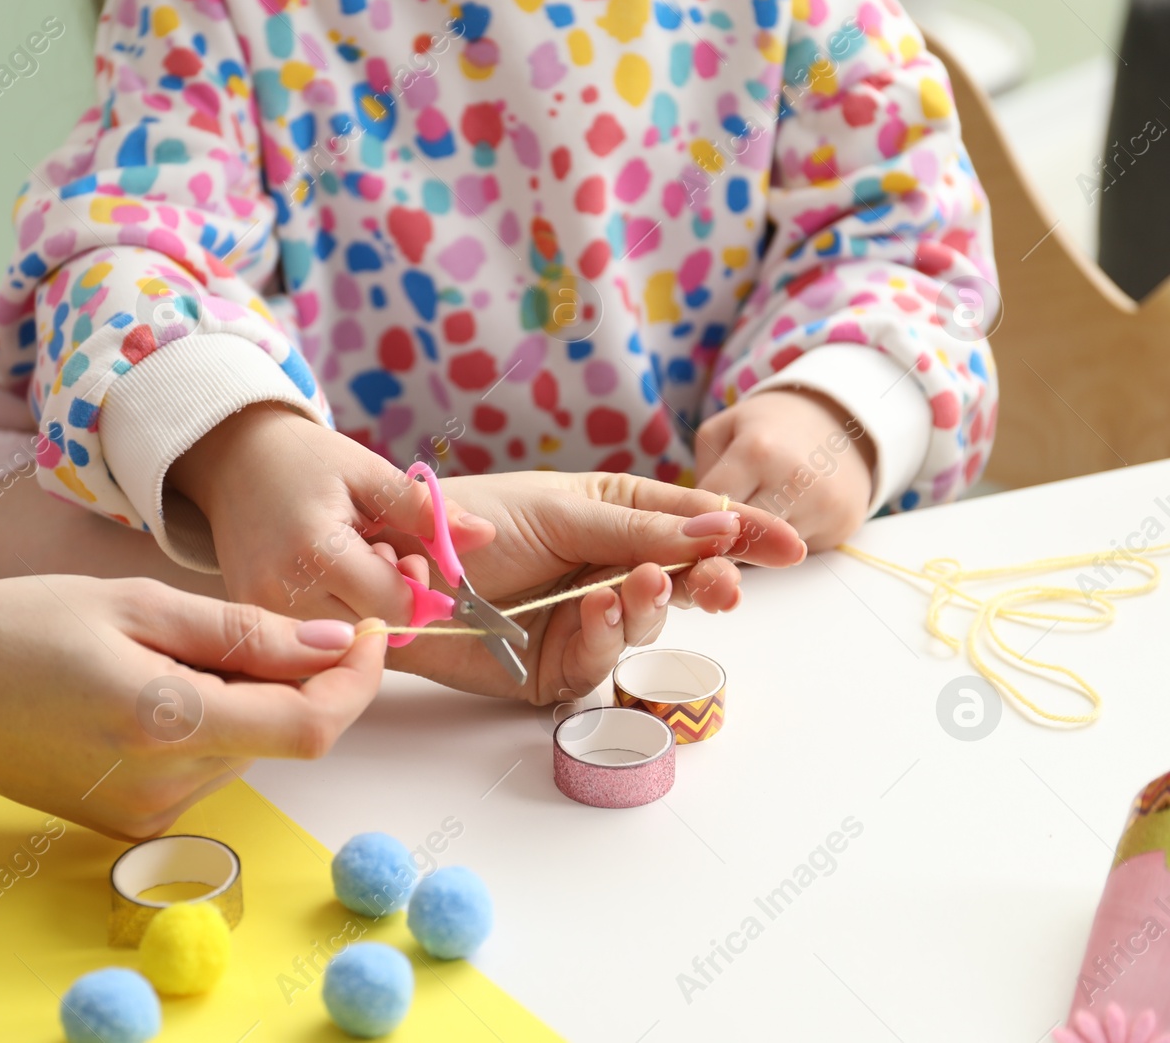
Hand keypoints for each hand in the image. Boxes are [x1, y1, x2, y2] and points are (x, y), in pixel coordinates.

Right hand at [0, 576, 386, 839]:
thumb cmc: (17, 630)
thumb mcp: (136, 603)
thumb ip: (244, 633)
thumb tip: (336, 647)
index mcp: (170, 724)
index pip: (311, 726)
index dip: (356, 681)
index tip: (368, 631)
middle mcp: (167, 788)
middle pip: (278, 734)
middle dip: (285, 675)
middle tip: (221, 620)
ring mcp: (148, 817)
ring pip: (244, 748)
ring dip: (240, 698)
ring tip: (160, 650)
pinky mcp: (131, 825)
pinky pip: (204, 767)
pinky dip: (204, 724)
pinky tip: (144, 688)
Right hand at [168, 406, 490, 621]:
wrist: (233, 458)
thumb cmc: (306, 460)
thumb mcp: (370, 472)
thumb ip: (426, 510)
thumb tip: (487, 536)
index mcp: (318, 552)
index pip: (396, 609)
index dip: (416, 588)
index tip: (407, 556)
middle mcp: (282, 592)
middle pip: (370, 635)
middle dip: (389, 606)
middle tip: (379, 560)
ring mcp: (260, 610)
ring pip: (340, 645)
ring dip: (360, 617)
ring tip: (350, 571)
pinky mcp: (249, 618)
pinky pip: (308, 644)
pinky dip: (330, 622)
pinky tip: (327, 585)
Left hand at [378, 472, 806, 705]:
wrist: (390, 570)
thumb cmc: (471, 521)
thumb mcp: (562, 511)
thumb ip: (642, 528)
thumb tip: (722, 526)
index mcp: (612, 515)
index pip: (692, 523)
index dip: (741, 534)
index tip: (790, 546)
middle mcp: (603, 568)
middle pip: (680, 581)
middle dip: (707, 582)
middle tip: (723, 585)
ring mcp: (580, 620)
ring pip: (643, 627)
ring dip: (648, 607)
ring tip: (636, 584)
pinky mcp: (551, 669)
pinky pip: (596, 664)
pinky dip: (601, 639)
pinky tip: (591, 611)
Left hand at [694, 389, 874, 550]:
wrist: (837, 421)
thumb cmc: (767, 428)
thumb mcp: (723, 430)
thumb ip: (701, 473)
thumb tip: (698, 525)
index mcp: (757, 451)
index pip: (713, 511)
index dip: (696, 523)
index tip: (688, 527)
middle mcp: (795, 480)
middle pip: (742, 538)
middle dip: (722, 541)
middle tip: (712, 536)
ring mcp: (823, 505)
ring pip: (768, 553)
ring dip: (752, 548)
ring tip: (749, 523)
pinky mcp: (842, 524)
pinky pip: (795, 553)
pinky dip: (781, 548)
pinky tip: (780, 525)